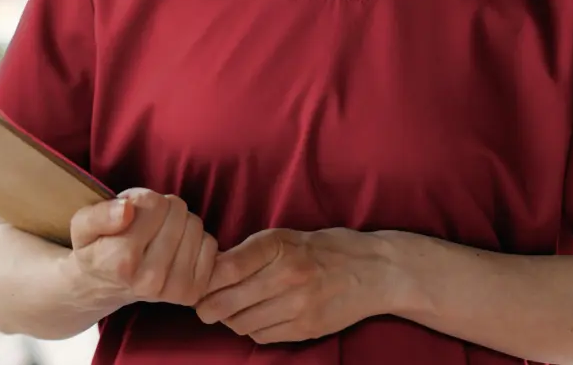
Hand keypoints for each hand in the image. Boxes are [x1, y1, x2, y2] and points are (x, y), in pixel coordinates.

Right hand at [66, 188, 219, 308]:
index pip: (153, 203)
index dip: (142, 197)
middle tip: (146, 221)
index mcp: (120, 260)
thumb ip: (100, 214)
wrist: (103, 286)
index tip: (131, 209)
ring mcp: (173, 289)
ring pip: (195, 226)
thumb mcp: (81, 224)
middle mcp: (149, 279)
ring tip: (159, 233)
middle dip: (163, 207)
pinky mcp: (193, 292)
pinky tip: (176, 247)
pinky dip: (196, 239)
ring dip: (180, 222)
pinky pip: (210, 245)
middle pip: (177, 212)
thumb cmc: (95, 248)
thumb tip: (127, 209)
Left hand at [194, 228, 396, 344]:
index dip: (205, 280)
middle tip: (203, 306)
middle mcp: (288, 275)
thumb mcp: (285, 237)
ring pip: (242, 323)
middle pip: (228, 302)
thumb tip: (210, 271)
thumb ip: (249, 253)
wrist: (374, 271)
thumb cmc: (323, 249)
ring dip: (231, 319)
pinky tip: (258, 317)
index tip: (197, 283)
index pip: (226, 268)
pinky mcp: (307, 328)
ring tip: (233, 310)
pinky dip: (253, 329)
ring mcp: (299, 305)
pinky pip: (263, 336)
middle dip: (208, 307)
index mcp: (278, 245)